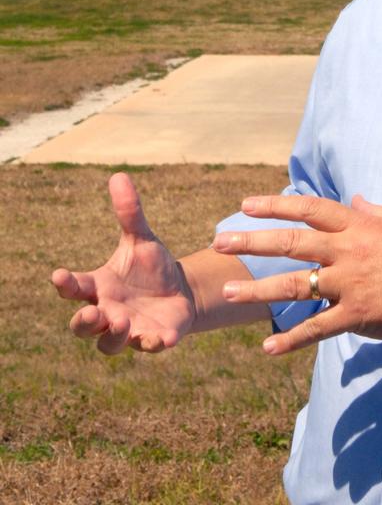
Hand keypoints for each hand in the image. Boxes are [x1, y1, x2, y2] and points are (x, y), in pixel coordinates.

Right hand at [51, 171, 195, 353]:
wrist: (181, 289)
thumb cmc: (151, 266)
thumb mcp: (141, 238)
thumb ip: (129, 213)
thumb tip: (118, 176)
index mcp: (100, 287)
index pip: (75, 288)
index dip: (65, 284)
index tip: (58, 276)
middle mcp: (108, 312)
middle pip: (82, 327)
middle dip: (84, 323)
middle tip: (95, 312)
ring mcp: (129, 330)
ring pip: (108, 345)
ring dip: (113, 335)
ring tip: (122, 319)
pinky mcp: (153, 339)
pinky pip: (149, 347)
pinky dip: (154, 343)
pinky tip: (164, 338)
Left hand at [213, 193, 381, 355]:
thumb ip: (373, 211)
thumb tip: (355, 198)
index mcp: (358, 225)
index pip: (309, 208)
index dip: (276, 205)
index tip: (246, 205)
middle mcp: (349, 250)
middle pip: (292, 242)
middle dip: (253, 241)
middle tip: (220, 241)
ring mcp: (351, 283)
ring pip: (295, 285)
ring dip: (258, 289)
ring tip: (229, 292)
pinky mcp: (357, 315)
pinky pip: (317, 328)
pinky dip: (291, 339)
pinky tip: (268, 347)